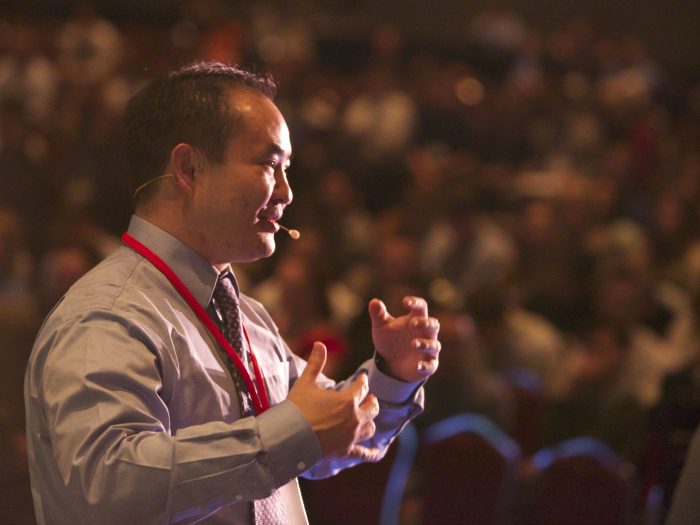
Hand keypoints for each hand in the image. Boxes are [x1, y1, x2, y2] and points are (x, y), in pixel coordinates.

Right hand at [288, 342, 380, 458]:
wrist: (289, 436)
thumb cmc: (297, 408)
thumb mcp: (306, 382)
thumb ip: (316, 363)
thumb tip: (320, 343)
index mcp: (348, 400)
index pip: (363, 387)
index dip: (363, 381)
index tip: (362, 379)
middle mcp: (354, 418)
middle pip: (372, 408)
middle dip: (371, 401)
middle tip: (368, 398)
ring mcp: (351, 436)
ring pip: (370, 428)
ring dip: (370, 421)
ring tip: (367, 418)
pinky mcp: (345, 450)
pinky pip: (363, 453)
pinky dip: (370, 453)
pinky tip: (375, 453)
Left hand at [369, 296, 439, 381]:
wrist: (390, 363)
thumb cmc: (390, 339)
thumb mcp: (381, 326)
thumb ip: (378, 314)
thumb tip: (374, 302)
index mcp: (416, 318)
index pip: (421, 306)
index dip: (416, 302)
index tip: (405, 302)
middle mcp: (425, 333)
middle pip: (433, 324)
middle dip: (426, 323)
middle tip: (413, 323)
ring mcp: (428, 349)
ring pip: (434, 344)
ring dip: (426, 344)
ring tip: (413, 344)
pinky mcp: (428, 364)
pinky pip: (431, 365)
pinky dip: (426, 366)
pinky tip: (418, 366)